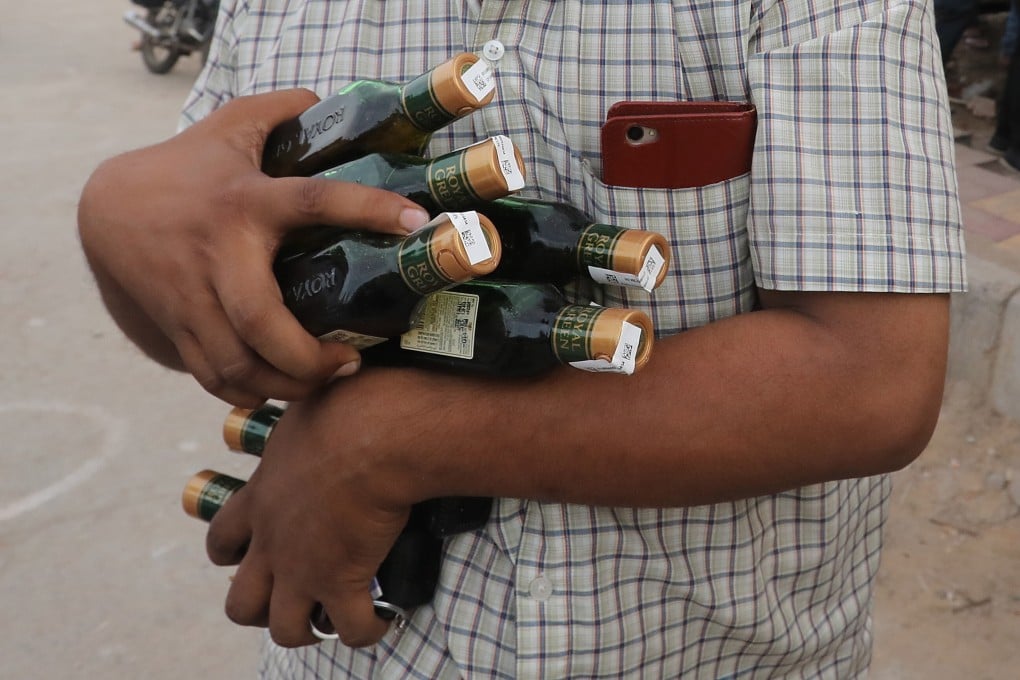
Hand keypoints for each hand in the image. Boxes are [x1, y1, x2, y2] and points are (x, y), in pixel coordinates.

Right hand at [77, 89, 430, 406]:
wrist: (108, 209)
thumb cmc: (186, 168)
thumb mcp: (232, 129)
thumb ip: (280, 111)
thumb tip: (328, 101)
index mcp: (246, 202)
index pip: (315, 201)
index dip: (368, 210)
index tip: (419, 222)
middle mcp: (220, 256)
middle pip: (264, 321)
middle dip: (310, 357)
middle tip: (352, 361)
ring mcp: (193, 297)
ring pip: (237, 364)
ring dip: (287, 385)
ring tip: (324, 379)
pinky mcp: (177, 326)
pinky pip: (212, 377)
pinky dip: (250, 393)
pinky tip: (280, 389)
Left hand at [204, 368, 441, 646]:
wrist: (375, 432)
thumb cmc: (347, 406)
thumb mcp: (308, 403)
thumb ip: (309, 410)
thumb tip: (328, 373)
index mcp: (261, 497)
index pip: (222, 538)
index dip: (229, 554)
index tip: (250, 554)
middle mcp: (271, 540)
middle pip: (240, 602)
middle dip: (260, 608)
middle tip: (292, 597)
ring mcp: (302, 567)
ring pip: (283, 628)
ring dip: (306, 629)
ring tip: (332, 617)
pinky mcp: (341, 580)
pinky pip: (351, 628)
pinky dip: (366, 629)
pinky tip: (381, 619)